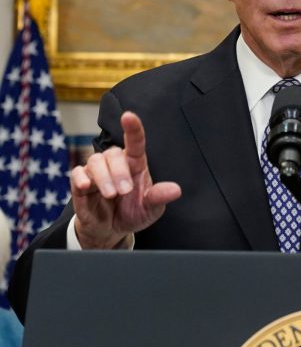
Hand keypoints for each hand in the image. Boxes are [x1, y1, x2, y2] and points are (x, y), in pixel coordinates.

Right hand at [70, 111, 181, 248]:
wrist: (111, 231)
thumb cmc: (132, 213)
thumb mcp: (151, 209)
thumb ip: (159, 198)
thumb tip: (176, 190)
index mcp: (135, 165)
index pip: (135, 142)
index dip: (132, 128)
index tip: (129, 116)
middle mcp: (115, 165)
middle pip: (113, 153)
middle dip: (119, 171)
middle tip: (125, 191)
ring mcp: (97, 173)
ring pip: (95, 161)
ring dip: (104, 177)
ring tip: (111, 195)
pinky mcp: (81, 185)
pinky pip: (77, 173)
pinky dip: (81, 178)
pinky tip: (87, 186)